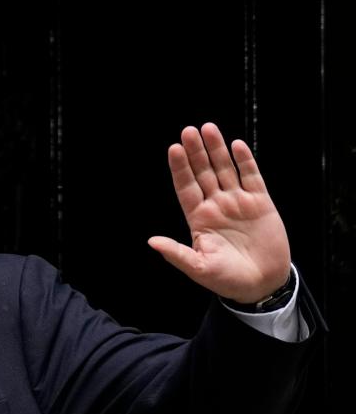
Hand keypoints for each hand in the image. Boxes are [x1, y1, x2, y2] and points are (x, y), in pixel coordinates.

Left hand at [148, 123, 290, 303]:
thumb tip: (152, 242)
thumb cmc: (227, 279)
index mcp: (198, 218)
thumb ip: (177, 254)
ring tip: (208, 129)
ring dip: (217, 150)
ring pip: (225, 169)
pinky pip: (252, 177)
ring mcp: (238, 202)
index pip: (186, 187)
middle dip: (196, 152)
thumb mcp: (199, 268)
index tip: (174, 149)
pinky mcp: (260, 203)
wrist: (261, 284)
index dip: (180, 168)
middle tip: (189, 131)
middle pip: (203, 173)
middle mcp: (216, 205)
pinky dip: (245, 161)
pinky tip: (236, 145)